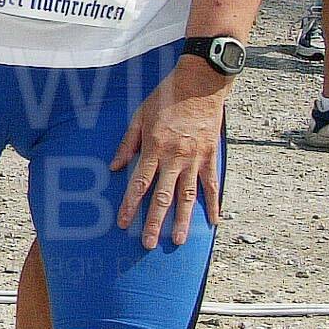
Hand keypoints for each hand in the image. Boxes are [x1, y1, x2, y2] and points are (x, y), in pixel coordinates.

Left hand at [111, 63, 227, 249]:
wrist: (199, 85)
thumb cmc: (165, 98)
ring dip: (183, 220)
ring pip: (188, 196)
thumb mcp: (138, 116)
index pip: (138, 183)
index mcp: (153, 148)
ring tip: (179, 241)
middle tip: (148, 244)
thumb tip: (114, 168)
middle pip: (162, 196)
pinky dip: (214, 204)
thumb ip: (127, 144)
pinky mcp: (211, 157)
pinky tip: (213, 221)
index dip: (130, 205)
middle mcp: (174, 157)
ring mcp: (195, 159)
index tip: (123, 223)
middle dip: (154, 222)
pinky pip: (212, 184)